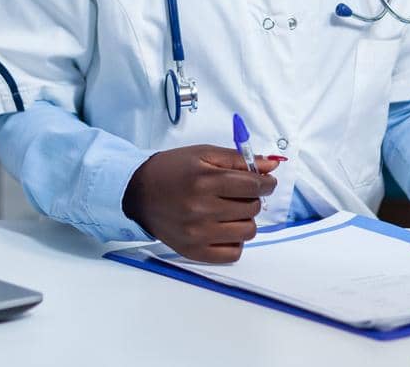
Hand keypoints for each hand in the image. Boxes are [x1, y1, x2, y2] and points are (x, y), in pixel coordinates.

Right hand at [122, 145, 280, 262]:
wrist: (138, 193)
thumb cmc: (172, 170)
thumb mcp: (204, 154)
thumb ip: (239, 159)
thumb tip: (271, 165)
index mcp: (204, 181)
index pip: (253, 186)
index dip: (266, 183)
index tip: (265, 182)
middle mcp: (201, 210)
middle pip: (252, 208)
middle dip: (252, 198)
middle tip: (239, 194)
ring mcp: (197, 234)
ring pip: (247, 232)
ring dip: (245, 220)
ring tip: (231, 211)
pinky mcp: (193, 252)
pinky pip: (233, 254)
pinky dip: (234, 241)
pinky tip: (224, 228)